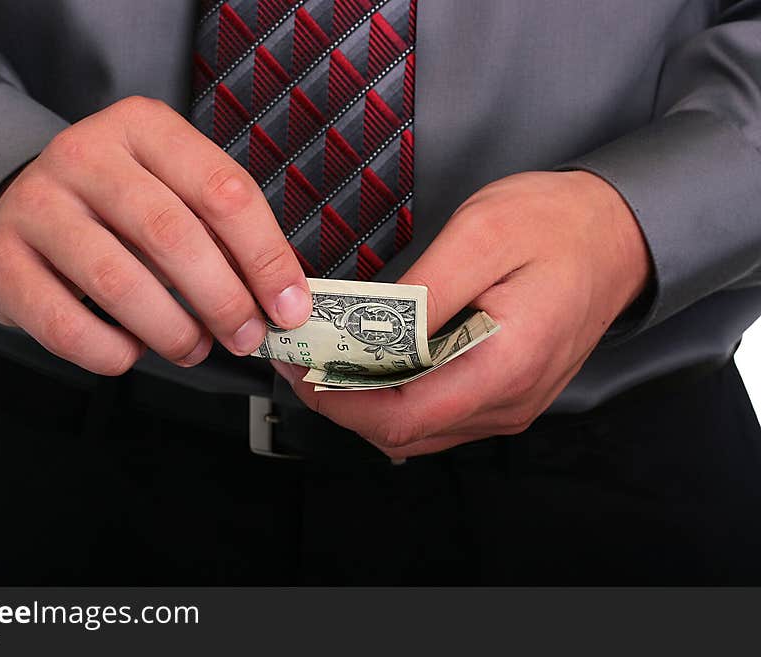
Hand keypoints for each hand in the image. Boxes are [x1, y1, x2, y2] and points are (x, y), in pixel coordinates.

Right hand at [0, 96, 311, 374]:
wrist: (26, 208)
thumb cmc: (121, 209)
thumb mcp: (176, 195)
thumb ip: (225, 237)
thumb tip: (282, 302)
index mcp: (144, 127)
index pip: (223, 191)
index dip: (266, 258)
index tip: (289, 309)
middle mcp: (84, 154)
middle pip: (172, 234)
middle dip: (223, 300)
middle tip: (245, 337)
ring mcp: (35, 204)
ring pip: (118, 282)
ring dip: (172, 331)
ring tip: (192, 348)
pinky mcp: (0, 259)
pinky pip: (66, 324)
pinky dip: (112, 353)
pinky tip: (130, 351)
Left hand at [274, 171, 650, 457]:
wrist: (616, 236)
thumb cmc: (556, 226)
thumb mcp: (483, 233)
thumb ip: (426, 290)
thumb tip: (371, 330)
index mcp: (503, 367)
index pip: (401, 417)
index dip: (338, 401)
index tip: (299, 366)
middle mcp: (507, 402)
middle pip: (401, 431)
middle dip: (340, 400)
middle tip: (300, 355)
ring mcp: (507, 404)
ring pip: (416, 428)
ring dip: (364, 399)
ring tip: (326, 355)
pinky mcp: (504, 394)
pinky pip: (437, 412)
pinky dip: (395, 393)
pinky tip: (373, 359)